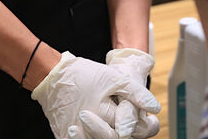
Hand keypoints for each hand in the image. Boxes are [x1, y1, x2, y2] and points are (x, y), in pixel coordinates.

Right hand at [32, 51, 159, 138]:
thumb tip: (155, 108)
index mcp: (104, 116)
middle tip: (148, 125)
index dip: (145, 127)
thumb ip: (135, 93)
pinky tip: (106, 128)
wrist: (52, 77)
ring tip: (125, 126)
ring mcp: (77, 137)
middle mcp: (90, 132)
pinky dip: (97, 136)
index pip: (131, 130)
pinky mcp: (67, 138)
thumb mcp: (113, 78)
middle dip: (133, 132)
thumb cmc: (83, 75)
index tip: (153, 122)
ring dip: (114, 134)